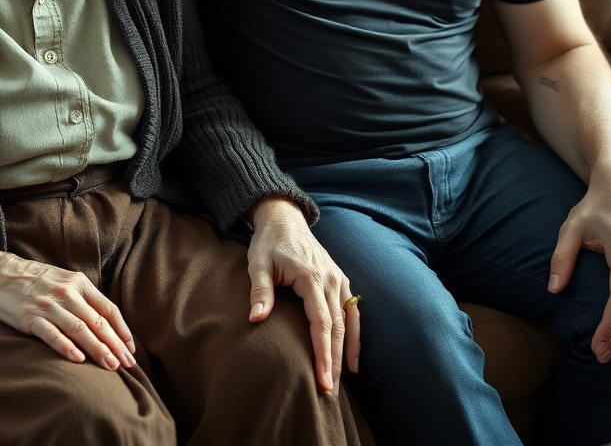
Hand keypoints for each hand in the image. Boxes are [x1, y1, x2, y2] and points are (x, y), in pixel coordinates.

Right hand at [0, 246, 137, 369]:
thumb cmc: (36, 281)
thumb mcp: (64, 281)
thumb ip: (84, 298)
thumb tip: (106, 322)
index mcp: (79, 283)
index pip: (108, 309)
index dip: (122, 330)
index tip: (131, 349)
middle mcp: (67, 292)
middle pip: (97, 321)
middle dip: (115, 344)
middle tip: (128, 364)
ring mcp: (49, 305)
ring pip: (79, 329)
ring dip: (97, 349)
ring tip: (110, 366)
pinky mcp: (30, 317)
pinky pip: (52, 334)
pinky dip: (66, 347)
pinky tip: (78, 360)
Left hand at [246, 196, 359, 393]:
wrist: (284, 218)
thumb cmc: (268, 243)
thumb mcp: (258, 263)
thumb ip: (260, 291)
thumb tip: (256, 319)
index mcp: (311, 277)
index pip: (321, 322)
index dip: (323, 353)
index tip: (323, 379)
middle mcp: (330, 278)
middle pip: (338, 326)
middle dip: (336, 360)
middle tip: (331, 390)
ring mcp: (337, 277)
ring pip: (349, 319)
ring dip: (348, 349)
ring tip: (346, 379)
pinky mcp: (339, 278)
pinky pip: (352, 308)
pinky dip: (354, 332)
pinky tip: (352, 353)